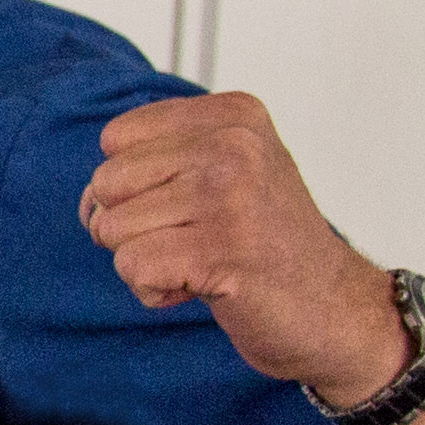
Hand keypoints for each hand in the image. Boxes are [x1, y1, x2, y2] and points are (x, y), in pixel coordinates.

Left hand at [82, 92, 424, 424]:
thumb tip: (88, 203)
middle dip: (134, 225)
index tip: (193, 206)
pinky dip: (153, 290)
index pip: (116, 139)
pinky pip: (130, 267)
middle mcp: (234, 145)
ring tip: (206, 261)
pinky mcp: (220, 251)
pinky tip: (204, 287)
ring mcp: (229, 196)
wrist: (335, 309)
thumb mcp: (222, 174)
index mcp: (233, 115)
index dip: (135, 186)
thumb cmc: (264, 244)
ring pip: (110, 227)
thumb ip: (150, 165)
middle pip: (105, 183)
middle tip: (199, 239)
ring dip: (146, 260)